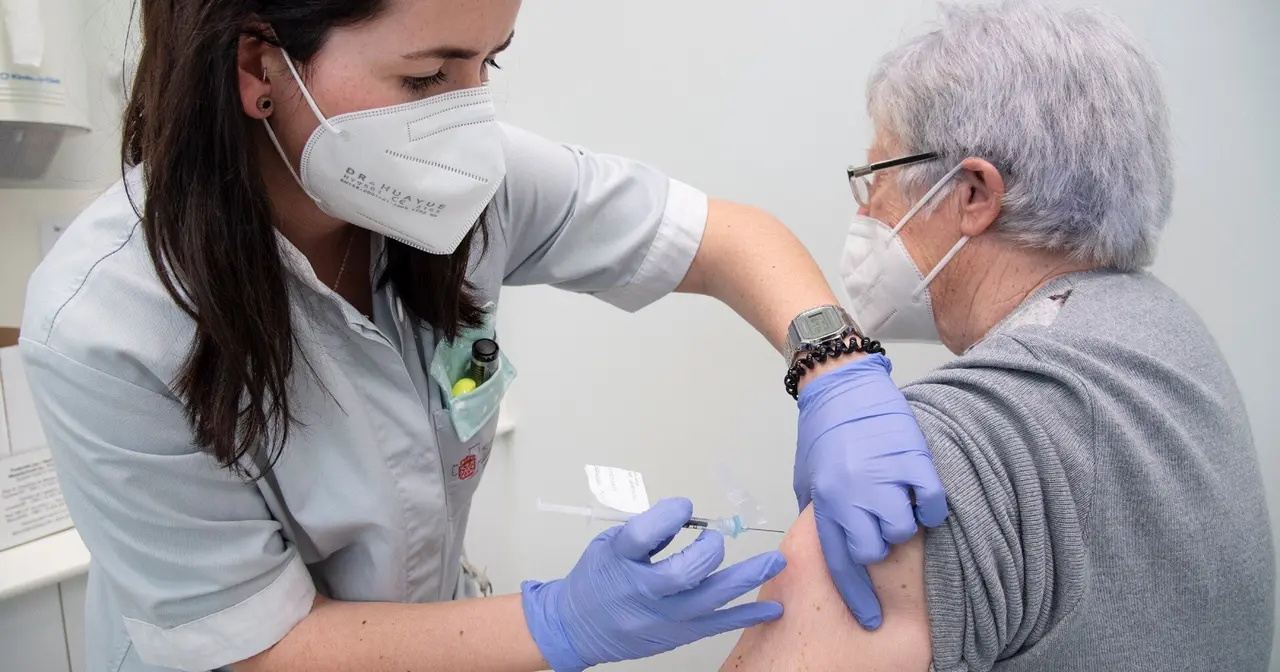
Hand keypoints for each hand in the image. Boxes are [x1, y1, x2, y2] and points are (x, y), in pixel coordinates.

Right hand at [521, 498, 786, 670]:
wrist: (576, 628)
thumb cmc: (596, 580)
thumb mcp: (608, 545)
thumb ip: (647, 531)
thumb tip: (689, 517)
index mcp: (618, 561)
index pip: (642, 536)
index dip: (668, 516)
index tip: (685, 506)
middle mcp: (640, 591)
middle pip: (683, 573)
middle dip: (709, 551)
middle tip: (715, 539)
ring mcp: (661, 618)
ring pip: (709, 600)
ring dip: (746, 578)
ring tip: (775, 561)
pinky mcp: (676, 635)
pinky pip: (717, 626)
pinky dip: (747, 616)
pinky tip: (773, 608)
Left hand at [793, 354, 946, 629]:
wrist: (842, 388)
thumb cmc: (824, 434)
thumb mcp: (810, 481)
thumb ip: (824, 515)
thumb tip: (839, 549)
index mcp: (825, 503)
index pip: (843, 563)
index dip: (858, 596)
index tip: (871, 619)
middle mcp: (853, 495)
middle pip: (875, 551)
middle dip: (880, 545)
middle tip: (881, 524)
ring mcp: (884, 478)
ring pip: (904, 531)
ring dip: (904, 523)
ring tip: (898, 501)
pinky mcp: (912, 460)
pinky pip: (930, 504)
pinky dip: (929, 506)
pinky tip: (920, 494)